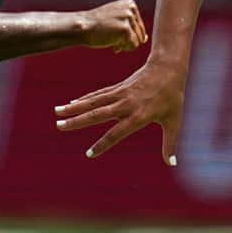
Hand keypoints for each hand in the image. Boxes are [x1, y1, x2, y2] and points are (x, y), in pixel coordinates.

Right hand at [55, 59, 184, 163]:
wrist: (168, 69)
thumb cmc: (173, 97)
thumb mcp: (174, 121)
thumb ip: (170, 143)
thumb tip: (171, 163)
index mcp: (139, 116)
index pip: (117, 133)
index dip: (103, 144)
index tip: (89, 154)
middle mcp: (126, 105)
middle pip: (98, 114)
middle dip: (77, 121)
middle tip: (59, 126)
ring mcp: (120, 94)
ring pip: (94, 102)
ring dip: (75, 107)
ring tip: (57, 112)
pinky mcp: (118, 86)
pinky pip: (99, 94)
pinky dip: (84, 99)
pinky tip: (71, 103)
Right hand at [79, 0, 147, 51]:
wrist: (81, 27)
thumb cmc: (98, 26)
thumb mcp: (117, 21)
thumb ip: (132, 27)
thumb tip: (145, 38)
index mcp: (130, 3)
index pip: (140, 27)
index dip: (128, 34)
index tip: (114, 31)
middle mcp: (131, 8)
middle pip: (141, 34)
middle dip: (127, 40)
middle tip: (111, 37)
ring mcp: (128, 18)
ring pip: (138, 41)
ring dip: (125, 44)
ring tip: (111, 38)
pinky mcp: (125, 29)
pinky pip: (133, 46)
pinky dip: (123, 48)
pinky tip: (112, 43)